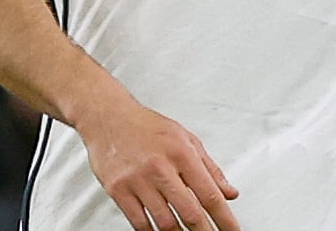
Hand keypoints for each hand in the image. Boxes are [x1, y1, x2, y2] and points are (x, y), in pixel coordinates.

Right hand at [80, 95, 239, 229]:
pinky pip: (139, 222)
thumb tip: (229, 193)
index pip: (209, 195)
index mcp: (180, 153)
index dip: (225, 220)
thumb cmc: (145, 126)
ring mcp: (137, 179)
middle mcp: (159, 166)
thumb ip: (210, 168)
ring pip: (165, 223)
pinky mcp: (117, 189)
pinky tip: (159, 230)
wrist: (105, 116)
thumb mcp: (185, 139)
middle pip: (190, 213)